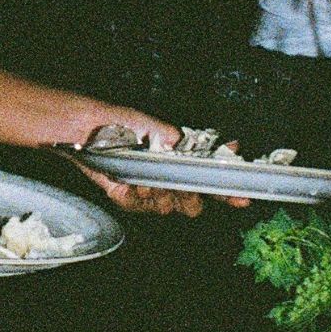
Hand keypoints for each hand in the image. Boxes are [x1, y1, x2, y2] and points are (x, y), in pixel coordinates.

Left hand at [65, 112, 250, 215]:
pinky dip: (139, 197)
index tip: (241, 199)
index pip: (208, 182)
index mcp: (179, 161)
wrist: (89, 131)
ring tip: (149, 181)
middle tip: (183, 191)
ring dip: (161, 195)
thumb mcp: (157, 128)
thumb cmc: (123, 124)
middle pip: (192, 204)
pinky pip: (142, 207)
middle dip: (190, 200)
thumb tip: (221, 146)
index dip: (226, 193)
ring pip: (168, 208)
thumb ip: (185, 141)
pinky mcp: (128, 198)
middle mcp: (166, 178)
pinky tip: (134, 185)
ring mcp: (148, 190)